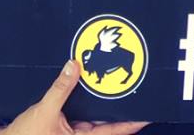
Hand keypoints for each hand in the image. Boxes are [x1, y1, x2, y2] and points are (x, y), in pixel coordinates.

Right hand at [2, 59, 147, 134]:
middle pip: (105, 121)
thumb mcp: (44, 112)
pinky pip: (76, 110)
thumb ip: (61, 88)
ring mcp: (70, 132)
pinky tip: (84, 84)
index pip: (114, 130)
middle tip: (132, 86)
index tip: (149, 112)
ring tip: (112, 80)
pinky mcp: (59, 126)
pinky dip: (81, 98)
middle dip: (117, 105)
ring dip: (98, 100)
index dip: (132, 121)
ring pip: (91, 115)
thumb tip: (75, 65)